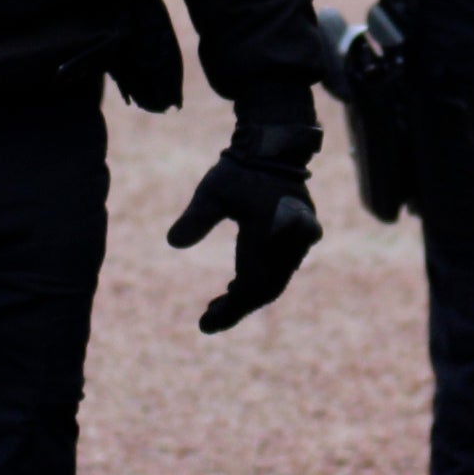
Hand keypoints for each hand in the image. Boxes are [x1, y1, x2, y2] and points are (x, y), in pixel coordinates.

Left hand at [165, 125, 321, 333]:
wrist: (275, 148)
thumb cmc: (241, 169)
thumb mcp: (213, 190)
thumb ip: (196, 217)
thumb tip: (172, 242)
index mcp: (270, 234)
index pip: (251, 287)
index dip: (230, 311)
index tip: (205, 325)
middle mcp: (291, 241)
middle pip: (265, 289)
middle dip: (237, 307)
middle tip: (208, 319)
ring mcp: (299, 239)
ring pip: (275, 281)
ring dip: (249, 295)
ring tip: (219, 304)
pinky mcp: (301, 236)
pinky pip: (282, 269)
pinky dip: (261, 281)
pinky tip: (237, 283)